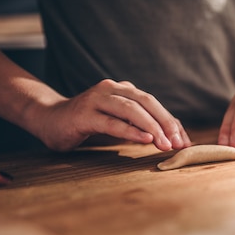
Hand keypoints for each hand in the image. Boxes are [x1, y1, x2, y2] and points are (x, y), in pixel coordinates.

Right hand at [33, 79, 190, 151]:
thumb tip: (174, 138)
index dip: (171, 123)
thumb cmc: (89, 123)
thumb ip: (142, 126)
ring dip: (151, 128)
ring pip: (131, 111)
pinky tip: (144, 140)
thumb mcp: (119, 122)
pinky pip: (112, 122)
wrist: (49, 120)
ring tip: (164, 144)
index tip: (184, 142)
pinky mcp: (84, 115)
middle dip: (166, 124)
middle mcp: (111, 89)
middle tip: (178, 144)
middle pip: (147, 103)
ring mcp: (97, 100)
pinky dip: (130, 131)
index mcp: (123, 90)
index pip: (154, 104)